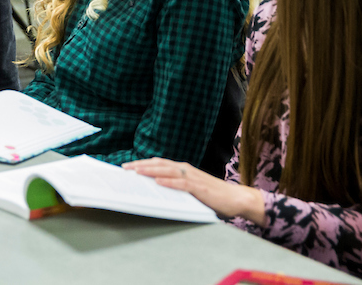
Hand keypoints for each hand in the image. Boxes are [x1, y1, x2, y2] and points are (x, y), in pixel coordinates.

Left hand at [123, 158, 266, 224]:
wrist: (236, 198)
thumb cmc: (212, 194)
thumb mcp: (190, 188)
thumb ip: (175, 186)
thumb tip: (154, 188)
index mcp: (182, 169)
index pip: (158, 163)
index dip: (142, 163)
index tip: (127, 167)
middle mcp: (186, 169)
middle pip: (159, 164)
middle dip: (141, 165)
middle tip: (125, 168)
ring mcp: (193, 177)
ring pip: (168, 171)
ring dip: (151, 171)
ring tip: (137, 172)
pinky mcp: (200, 188)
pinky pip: (183, 184)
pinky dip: (170, 183)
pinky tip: (159, 183)